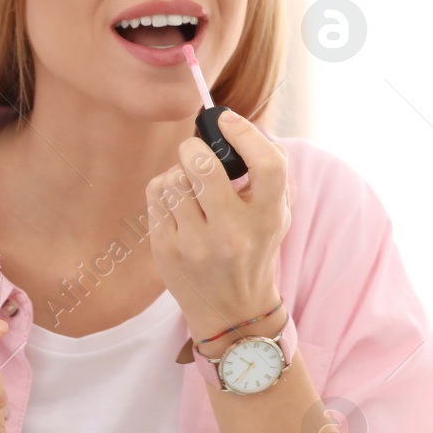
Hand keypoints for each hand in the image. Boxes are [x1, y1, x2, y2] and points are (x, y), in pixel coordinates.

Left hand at [145, 110, 290, 344]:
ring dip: (178, 172)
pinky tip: (176, 203)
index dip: (245, 133)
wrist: (233, 311)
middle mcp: (234, 232)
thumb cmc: (255, 250)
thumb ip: (268, 174)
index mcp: (268, 218)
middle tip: (196, 154)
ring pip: (173, 178)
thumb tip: (240, 127)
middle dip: (194, 149)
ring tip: (189, 186)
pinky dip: (164, 189)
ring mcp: (197, 243)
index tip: (227, 120)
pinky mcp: (167, 248)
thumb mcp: (276, 217)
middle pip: (203, 166)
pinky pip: (156, 195)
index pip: (268, 164)